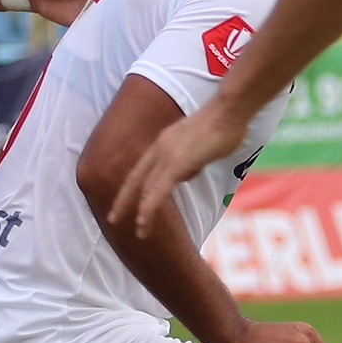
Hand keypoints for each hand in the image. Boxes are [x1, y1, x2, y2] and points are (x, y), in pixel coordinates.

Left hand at [110, 102, 247, 236]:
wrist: (229, 110)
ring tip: (140, 232)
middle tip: (113, 219)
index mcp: (164, 143)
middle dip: (123, 201)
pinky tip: (145, 221)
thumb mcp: (201, 144)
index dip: (131, 186)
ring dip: (140, 212)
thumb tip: (186, 172)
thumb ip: (190, 158)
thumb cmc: (224, 124)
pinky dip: (149, 208)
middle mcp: (159, 149)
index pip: (141, 169)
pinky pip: (158, 190)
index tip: (124, 200)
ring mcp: (166, 156)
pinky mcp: (177, 163)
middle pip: (135, 179)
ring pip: (145, 188)